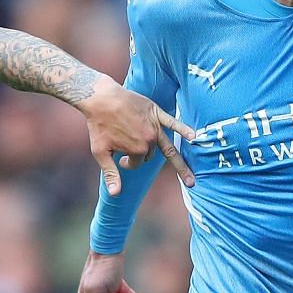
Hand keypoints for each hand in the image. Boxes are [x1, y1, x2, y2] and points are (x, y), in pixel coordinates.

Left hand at [79, 76, 194, 195]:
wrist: (100, 98)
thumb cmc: (98, 125)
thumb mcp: (100, 152)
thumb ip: (110, 173)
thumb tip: (116, 194)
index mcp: (137, 150)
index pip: (137, 163)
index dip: (126, 163)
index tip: (118, 157)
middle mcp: (149, 139)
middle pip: (150, 155)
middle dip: (140, 155)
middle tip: (127, 148)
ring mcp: (155, 126)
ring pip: (167, 147)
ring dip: (177, 163)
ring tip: (191, 180)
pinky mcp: (156, 113)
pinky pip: (174, 123)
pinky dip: (184, 130)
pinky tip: (194, 137)